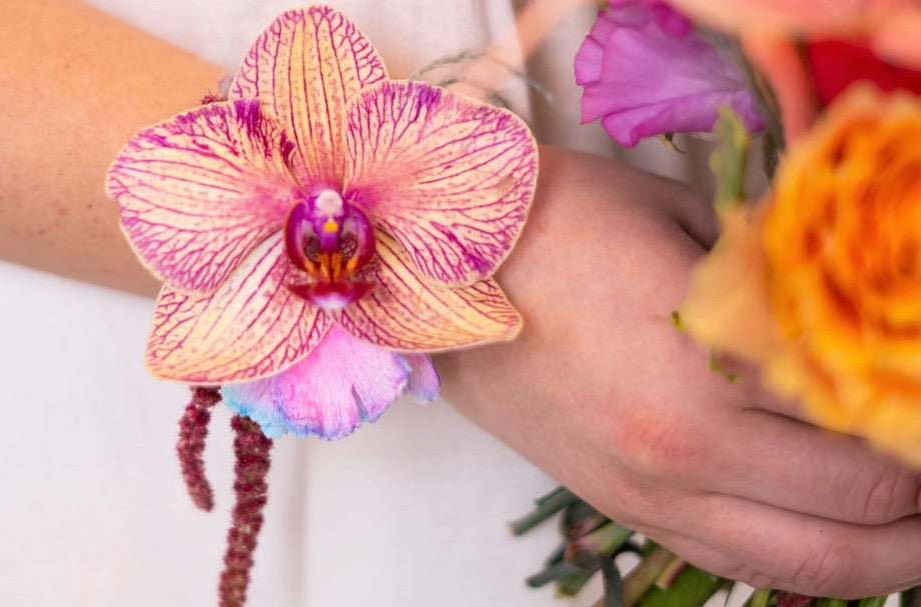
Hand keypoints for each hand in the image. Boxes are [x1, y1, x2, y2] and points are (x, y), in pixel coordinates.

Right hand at [435, 146, 920, 597]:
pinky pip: (731, 562)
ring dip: (885, 556)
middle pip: (857, 510)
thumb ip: (781, 277)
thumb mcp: (688, 222)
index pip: (870, 420)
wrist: (442, 271)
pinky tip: (837, 545)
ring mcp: (647, 493)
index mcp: (709, 366)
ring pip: (801, 564)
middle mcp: (683, 452)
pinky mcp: (620, 507)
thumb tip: (855, 316)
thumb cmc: (561, 224)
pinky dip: (803, 565)